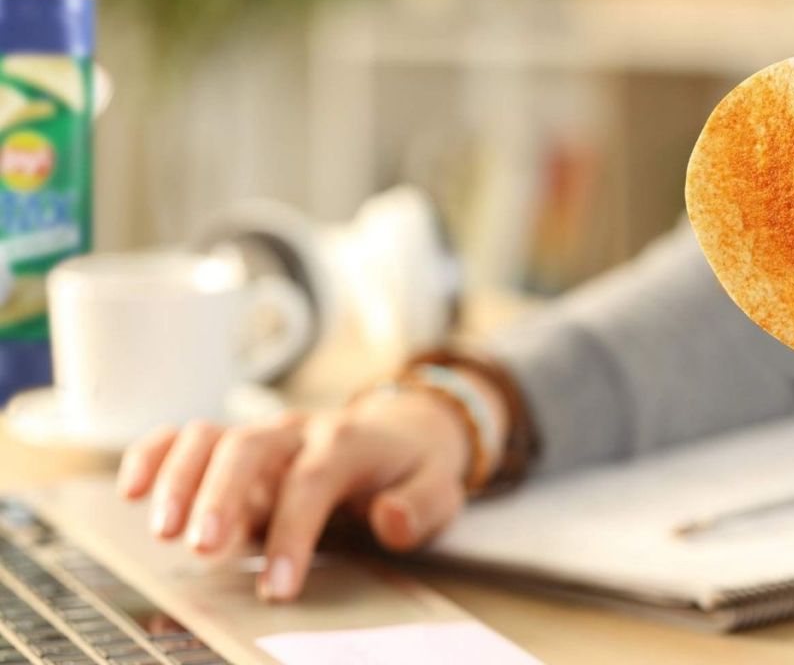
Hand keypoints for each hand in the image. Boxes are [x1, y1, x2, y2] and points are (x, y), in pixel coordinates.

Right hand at [117, 369, 504, 601]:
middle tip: (205, 550)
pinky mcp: (238, 445)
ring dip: (181, 477)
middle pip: (251, 448)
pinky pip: (189, 436)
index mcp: (350, 442)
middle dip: (223, 496)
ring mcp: (265, 435)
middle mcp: (300, 431)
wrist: (404, 428)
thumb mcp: (439, 489)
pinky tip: (131, 488)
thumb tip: (388, 520)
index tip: (278, 587)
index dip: (293, 531)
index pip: (313, 480)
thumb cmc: (414, 468)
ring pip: (212, 436)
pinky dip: (156, 453)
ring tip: (162, 529)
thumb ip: (419, 506)